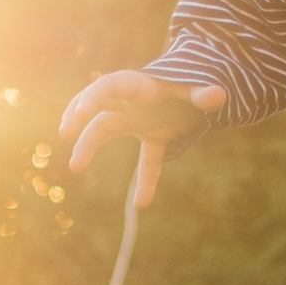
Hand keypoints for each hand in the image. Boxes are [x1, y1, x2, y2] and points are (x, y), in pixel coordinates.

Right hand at [58, 69, 224, 182]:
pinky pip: (146, 161)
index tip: (80, 113)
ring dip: (88, 145)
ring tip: (75, 166)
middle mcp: (132, 101)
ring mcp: (139, 119)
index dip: (93, 97)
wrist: (201, 86)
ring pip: (106, 130)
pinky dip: (146, 181)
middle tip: (65, 130)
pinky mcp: (154, 135)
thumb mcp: (195, 86)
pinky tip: (141, 204)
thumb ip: (204, 93)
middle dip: (79, 115)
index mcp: (139, 84)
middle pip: (98, 105)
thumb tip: (220, 96)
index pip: (109, 86)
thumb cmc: (191, 80)